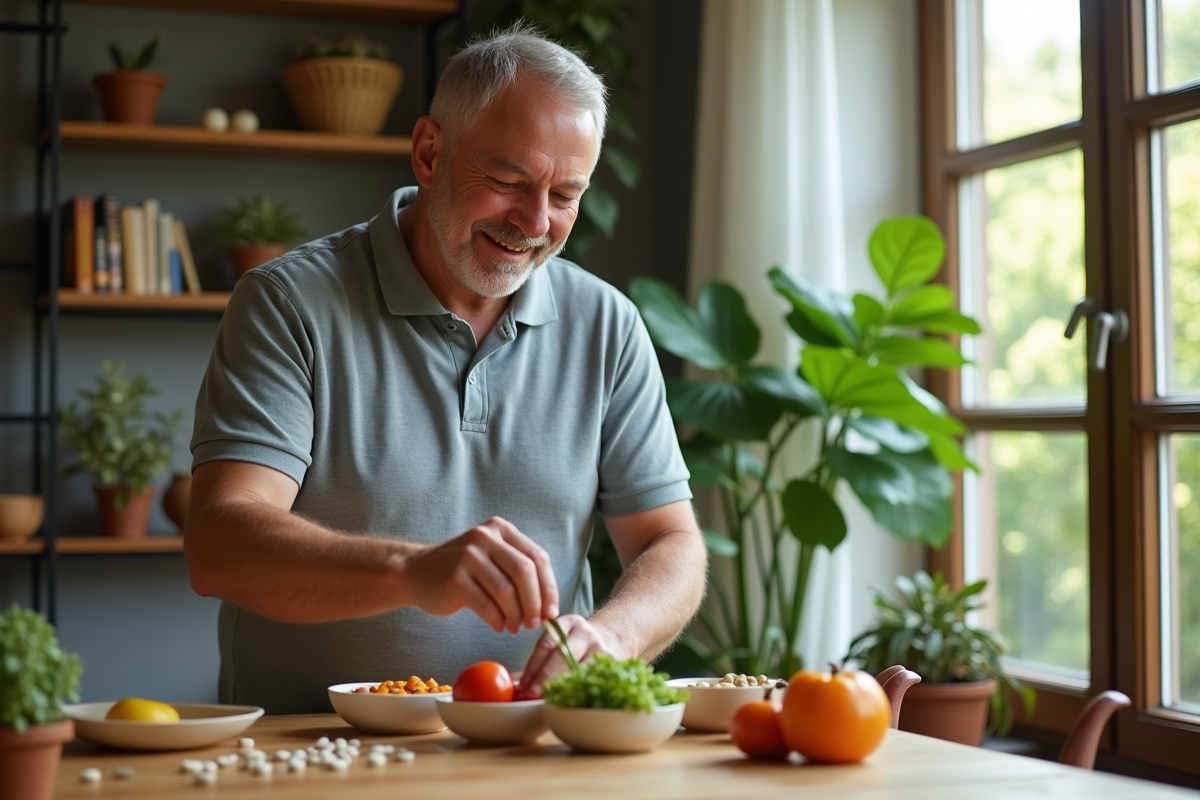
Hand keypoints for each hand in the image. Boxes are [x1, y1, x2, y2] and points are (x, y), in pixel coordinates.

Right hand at [396, 517, 557, 632]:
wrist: (416, 572)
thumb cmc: (463, 570)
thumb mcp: (492, 557)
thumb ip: (519, 572)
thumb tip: (548, 606)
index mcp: (501, 529)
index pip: (537, 557)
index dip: (549, 587)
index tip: (551, 611)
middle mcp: (485, 538)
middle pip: (524, 572)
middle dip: (535, 603)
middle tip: (535, 623)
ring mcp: (468, 556)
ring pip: (506, 591)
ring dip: (516, 615)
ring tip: (515, 627)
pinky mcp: (454, 579)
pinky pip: (486, 605)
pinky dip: (498, 621)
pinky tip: (499, 626)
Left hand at [517, 614, 626, 697]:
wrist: (614, 639)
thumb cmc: (579, 647)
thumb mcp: (561, 641)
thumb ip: (539, 661)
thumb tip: (513, 685)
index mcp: (569, 624)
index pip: (547, 644)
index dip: (533, 666)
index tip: (523, 685)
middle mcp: (587, 634)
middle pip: (563, 655)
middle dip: (545, 677)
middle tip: (532, 694)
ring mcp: (603, 649)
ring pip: (580, 670)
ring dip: (563, 687)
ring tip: (550, 700)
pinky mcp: (616, 665)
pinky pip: (595, 680)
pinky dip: (582, 692)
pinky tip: (572, 701)